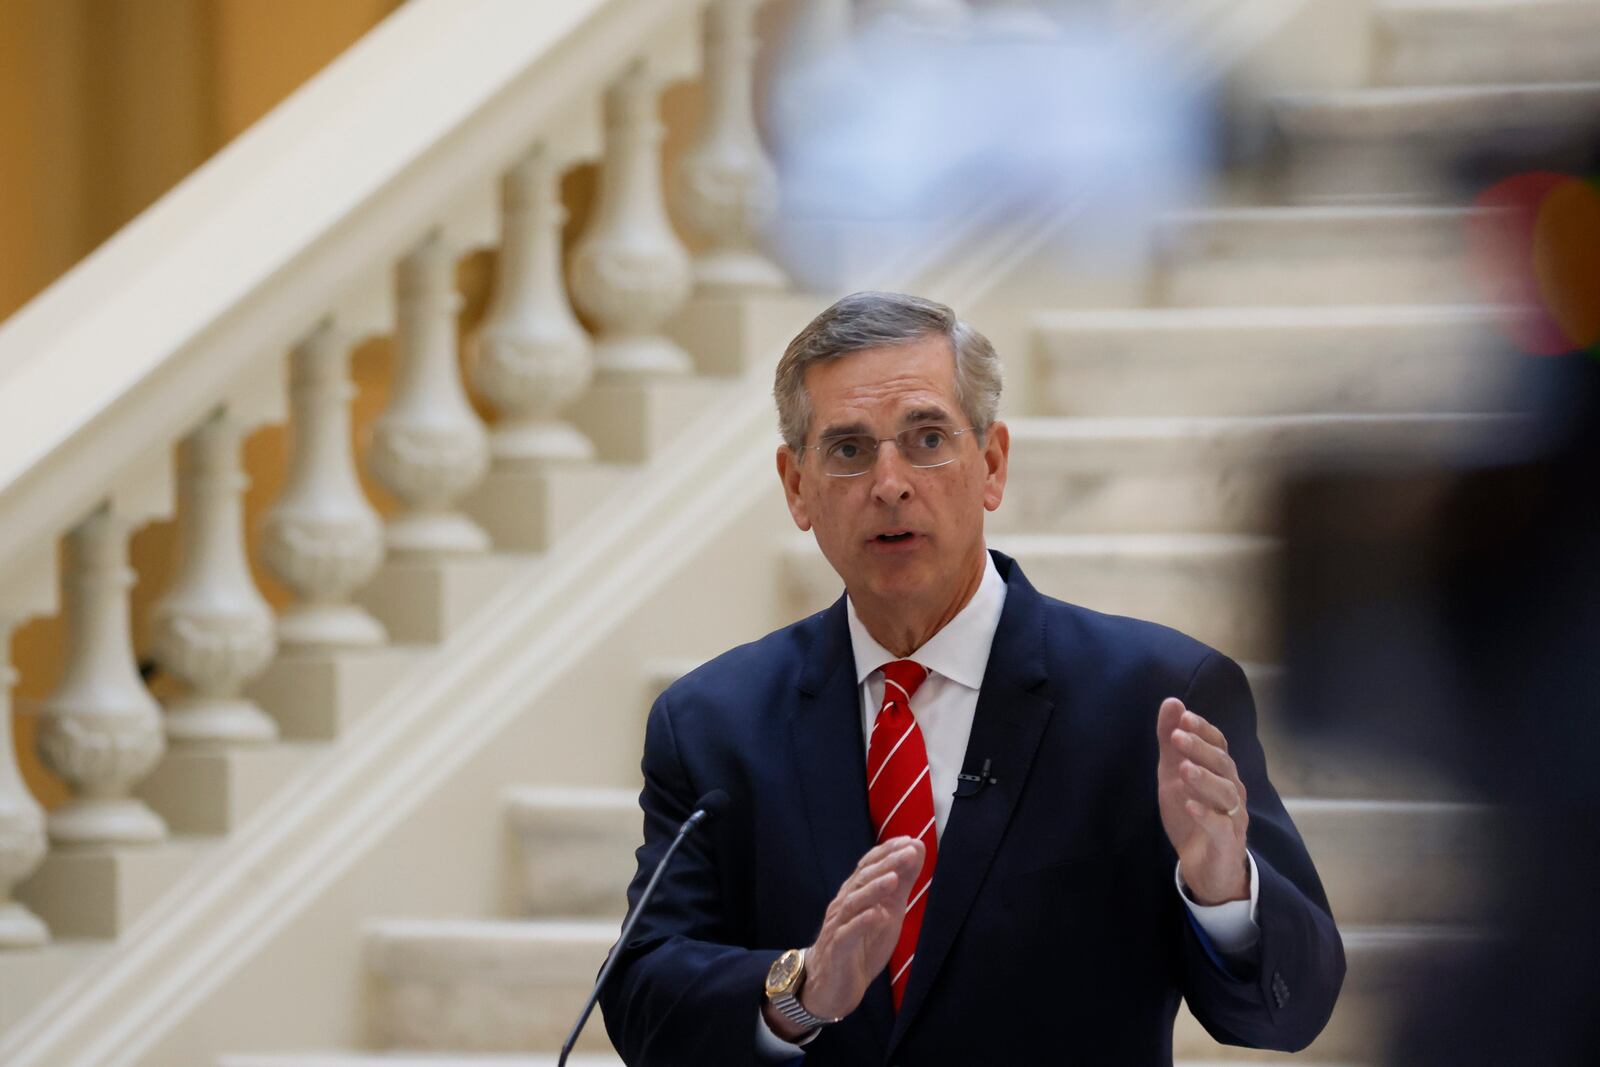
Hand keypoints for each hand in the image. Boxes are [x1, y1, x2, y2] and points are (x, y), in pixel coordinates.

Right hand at [763, 837, 922, 1038]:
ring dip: (874, 889)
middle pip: (863, 878)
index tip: (910, 841)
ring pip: (854, 902)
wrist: (830, 986)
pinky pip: (847, 934)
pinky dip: (862, 922)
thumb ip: (901, 885)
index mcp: (855, 893)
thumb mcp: (887, 911)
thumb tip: (916, 852)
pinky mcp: (838, 950)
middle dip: (887, 863)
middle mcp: (844, 904)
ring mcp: (838, 926)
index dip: (888, 851)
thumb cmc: (859, 944)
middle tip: (909, 852)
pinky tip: (877, 915)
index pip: (869, 865)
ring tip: (894, 878)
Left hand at [1156, 696, 1248, 905]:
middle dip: (1201, 749)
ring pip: (1226, 793)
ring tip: (1184, 769)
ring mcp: (1233, 817)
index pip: (1219, 745)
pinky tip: (1190, 806)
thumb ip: (1172, 742)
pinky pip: (1221, 827)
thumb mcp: (1174, 775)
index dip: (1204, 731)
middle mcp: (1232, 791)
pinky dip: (1207, 816)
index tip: (1184, 717)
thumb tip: (1172, 702)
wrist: (1205, 867)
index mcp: (1221, 773)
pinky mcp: (1227, 843)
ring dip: (1205, 779)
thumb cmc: (1193, 815)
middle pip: (1223, 765)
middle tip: (1178, 736)